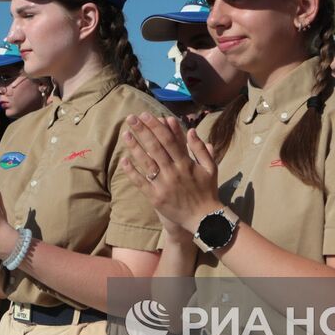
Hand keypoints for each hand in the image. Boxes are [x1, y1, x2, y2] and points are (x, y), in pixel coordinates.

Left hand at [121, 113, 219, 230]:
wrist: (204, 219)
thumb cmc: (207, 191)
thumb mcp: (210, 168)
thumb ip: (201, 150)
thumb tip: (191, 131)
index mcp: (186, 163)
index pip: (169, 140)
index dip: (156, 127)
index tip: (146, 115)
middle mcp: (173, 172)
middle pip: (155, 147)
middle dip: (142, 131)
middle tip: (131, 118)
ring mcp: (163, 185)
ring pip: (146, 163)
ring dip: (135, 147)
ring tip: (125, 134)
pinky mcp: (156, 198)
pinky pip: (141, 183)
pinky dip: (132, 172)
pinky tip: (123, 160)